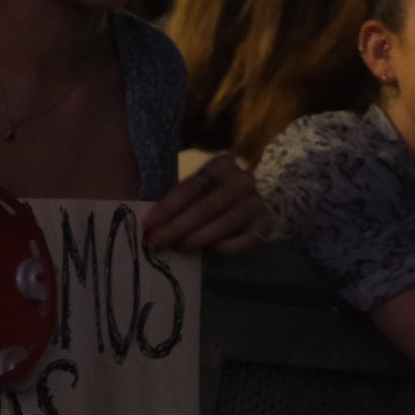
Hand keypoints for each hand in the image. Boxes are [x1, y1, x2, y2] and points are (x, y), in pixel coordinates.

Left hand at [143, 153, 269, 252]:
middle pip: (208, 205)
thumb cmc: (208, 201)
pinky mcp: (266, 223)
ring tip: (179, 247)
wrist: (243, 208)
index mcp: (222, 164)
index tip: (148, 225)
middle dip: (179, 226)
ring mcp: (257, 201)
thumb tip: (150, 225)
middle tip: (158, 243)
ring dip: (199, 237)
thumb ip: (176, 205)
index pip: (192, 185)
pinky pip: (247, 238)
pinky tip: (212, 250)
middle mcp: (243, 179)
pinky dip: (228, 246)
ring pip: (226, 221)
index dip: (167, 207)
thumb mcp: (193, 195)